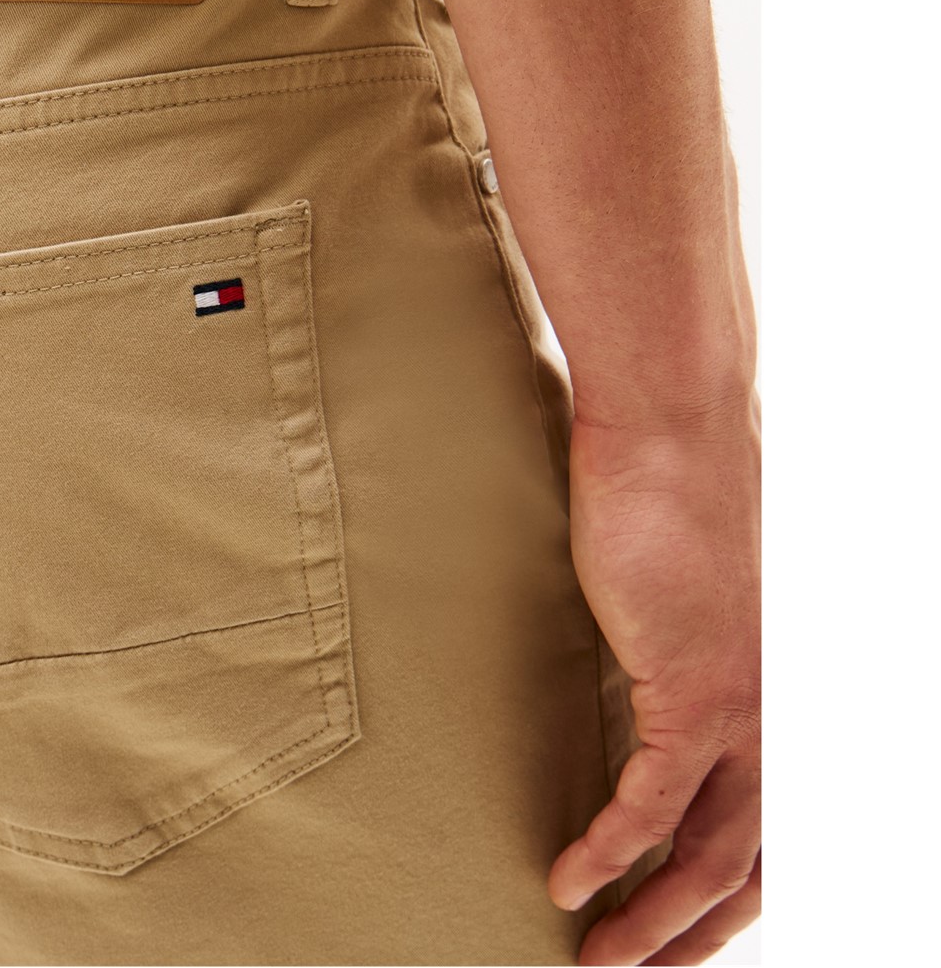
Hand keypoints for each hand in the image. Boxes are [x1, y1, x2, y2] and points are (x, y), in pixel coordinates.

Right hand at [549, 402, 761, 965]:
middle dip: (691, 934)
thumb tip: (622, 649)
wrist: (674, 426)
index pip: (765, 824)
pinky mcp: (693, 689)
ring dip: (650, 919)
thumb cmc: (666, 487)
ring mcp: (741, 706)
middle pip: (749, 865)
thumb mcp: (672, 581)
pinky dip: (608, 852)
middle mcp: (774, 714)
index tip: (674, 924)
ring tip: (597, 959)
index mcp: (770, 690)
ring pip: (711, 856)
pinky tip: (566, 878)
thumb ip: (662, 631)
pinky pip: (649, 804)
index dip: (724, 891)